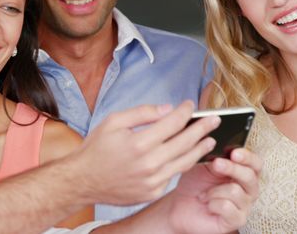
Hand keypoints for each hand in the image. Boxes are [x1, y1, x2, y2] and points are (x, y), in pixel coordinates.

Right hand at [67, 101, 220, 205]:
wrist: (82, 180)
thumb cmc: (96, 149)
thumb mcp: (113, 121)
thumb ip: (142, 113)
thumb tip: (167, 108)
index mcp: (139, 142)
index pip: (172, 123)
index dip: (185, 112)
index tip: (191, 105)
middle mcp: (149, 163)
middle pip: (185, 142)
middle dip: (202, 128)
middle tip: (214, 120)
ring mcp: (152, 180)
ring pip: (185, 161)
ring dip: (200, 149)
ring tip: (210, 140)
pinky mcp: (152, 192)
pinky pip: (173, 175)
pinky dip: (183, 163)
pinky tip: (189, 155)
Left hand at [167, 148, 261, 232]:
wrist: (178, 205)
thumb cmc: (194, 185)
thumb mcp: (205, 167)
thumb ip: (220, 160)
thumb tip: (230, 152)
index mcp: (242, 174)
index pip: (256, 164)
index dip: (247, 157)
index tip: (233, 152)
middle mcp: (248, 191)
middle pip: (250, 177)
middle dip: (232, 168)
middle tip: (216, 164)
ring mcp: (244, 207)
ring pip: (235, 191)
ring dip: (214, 191)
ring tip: (203, 194)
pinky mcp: (236, 221)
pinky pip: (227, 207)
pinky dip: (212, 203)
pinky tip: (206, 204)